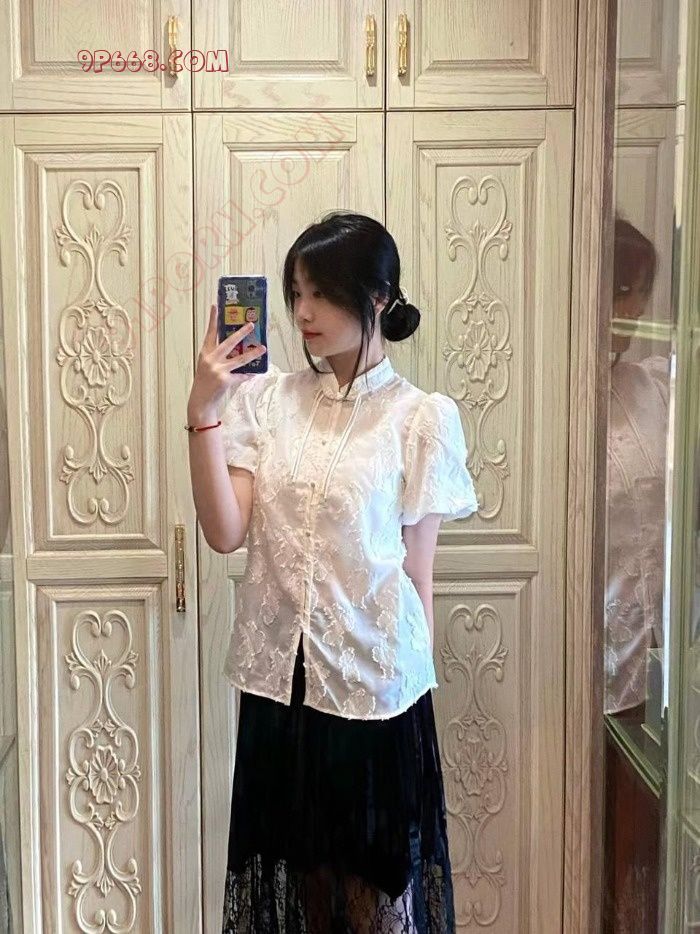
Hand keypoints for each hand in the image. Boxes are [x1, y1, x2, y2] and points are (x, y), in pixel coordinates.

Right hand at [187, 304, 266, 421]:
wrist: (200, 401)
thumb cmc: (205, 382)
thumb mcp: (207, 366)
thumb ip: (218, 356)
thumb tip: (237, 348)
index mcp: (205, 354)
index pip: (210, 333)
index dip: (212, 320)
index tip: (215, 306)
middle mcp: (211, 360)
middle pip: (228, 342)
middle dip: (241, 333)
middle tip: (251, 324)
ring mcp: (218, 370)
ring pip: (240, 359)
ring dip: (253, 353)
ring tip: (263, 348)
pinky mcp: (225, 380)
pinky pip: (241, 375)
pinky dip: (248, 374)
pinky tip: (255, 373)